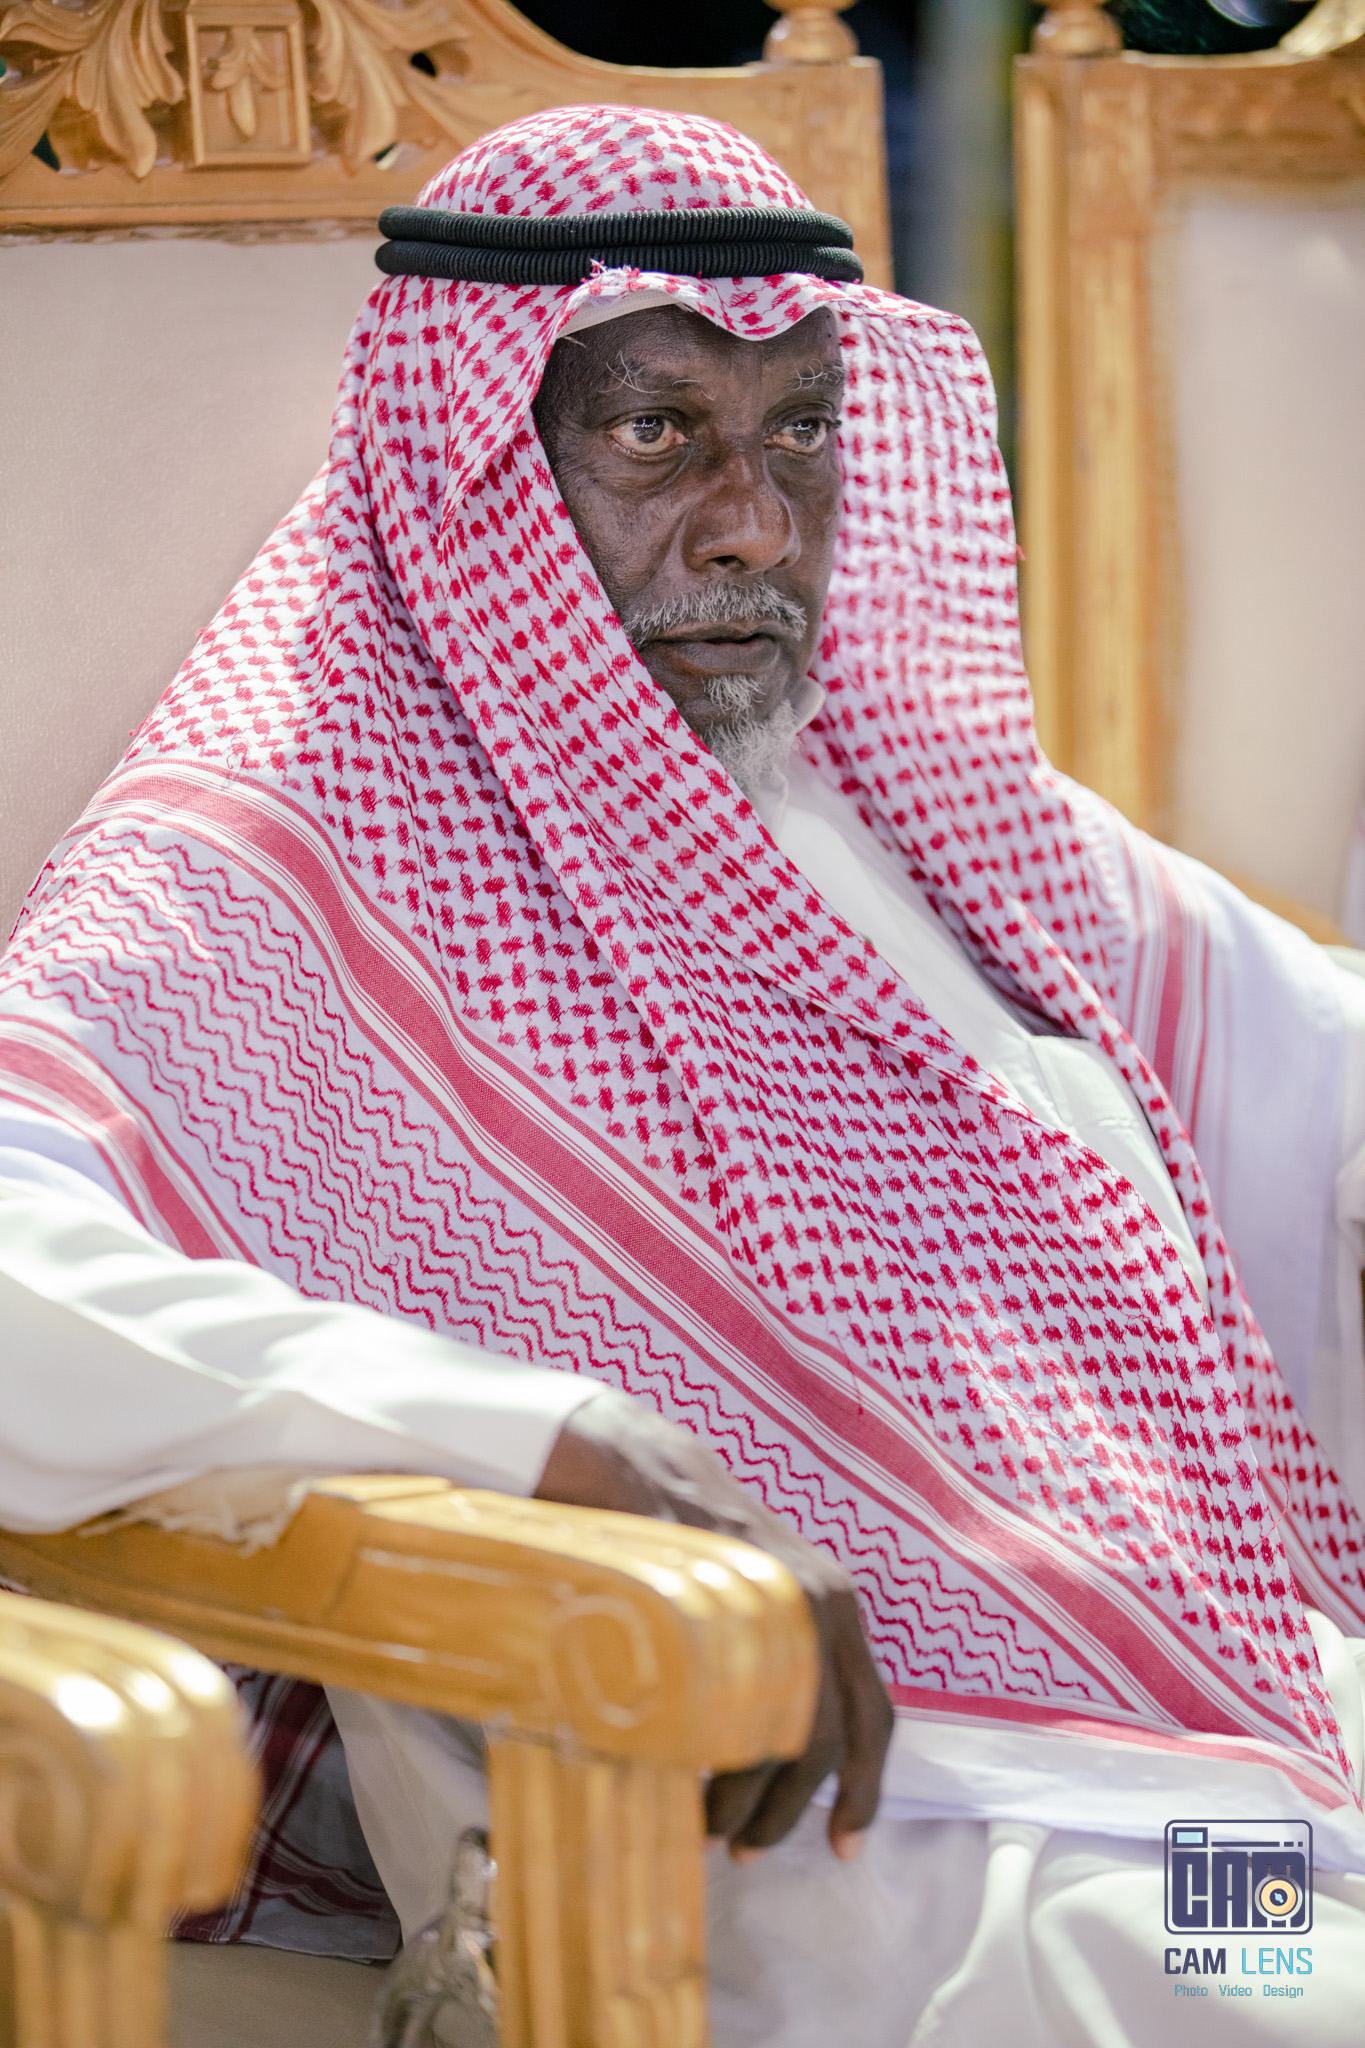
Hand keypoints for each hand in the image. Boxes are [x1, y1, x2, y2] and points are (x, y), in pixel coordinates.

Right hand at [533, 1389, 892, 1861]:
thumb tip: (778, 1757)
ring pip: (774, 1731)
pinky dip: (707, 1758)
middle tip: (746, 1850)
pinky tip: (682, 1777)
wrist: (643, 1465)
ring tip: (705, 1826)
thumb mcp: (763, 1596)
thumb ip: (786, 1657)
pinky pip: (722, 1705)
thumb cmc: (699, 1544)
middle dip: (786, 1812)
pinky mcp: (715, 1606)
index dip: (865, 1789)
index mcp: (836, 1606)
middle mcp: (818, 1605)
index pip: (875, 1716)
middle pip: (825, 1740)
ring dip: (742, 1799)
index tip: (844, 1846)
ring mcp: (767, 1604)